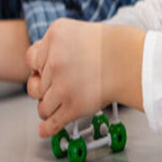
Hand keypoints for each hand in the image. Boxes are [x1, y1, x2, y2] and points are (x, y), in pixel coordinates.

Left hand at [26, 19, 104, 138]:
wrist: (130, 60)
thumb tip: (38, 70)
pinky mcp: (72, 106)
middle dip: (45, 88)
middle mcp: (54, 60)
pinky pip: (52, 123)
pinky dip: (48, 128)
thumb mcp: (75, 31)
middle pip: (35, 84)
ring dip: (50, 107)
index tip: (46, 71)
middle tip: (58, 86)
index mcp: (54, 36)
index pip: (31, 59)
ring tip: (62, 102)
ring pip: (42, 106)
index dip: (39, 67)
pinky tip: (46, 129)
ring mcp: (62, 84)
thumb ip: (55, 46)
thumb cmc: (109, 46)